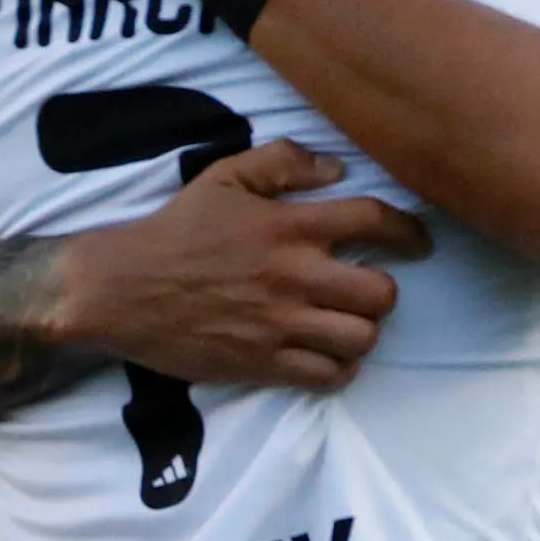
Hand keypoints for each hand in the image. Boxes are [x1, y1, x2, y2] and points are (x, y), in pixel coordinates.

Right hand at [54, 143, 422, 393]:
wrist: (121, 289)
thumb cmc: (176, 230)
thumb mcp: (224, 177)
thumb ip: (283, 163)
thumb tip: (337, 170)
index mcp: (288, 226)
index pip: (374, 223)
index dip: (409, 232)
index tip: (418, 243)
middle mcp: (293, 277)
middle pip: (381, 293)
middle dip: (383, 292)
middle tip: (366, 291)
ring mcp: (279, 325)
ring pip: (360, 339)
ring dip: (362, 333)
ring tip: (346, 325)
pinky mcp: (262, 364)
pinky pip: (327, 377)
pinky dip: (338, 370)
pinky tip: (326, 357)